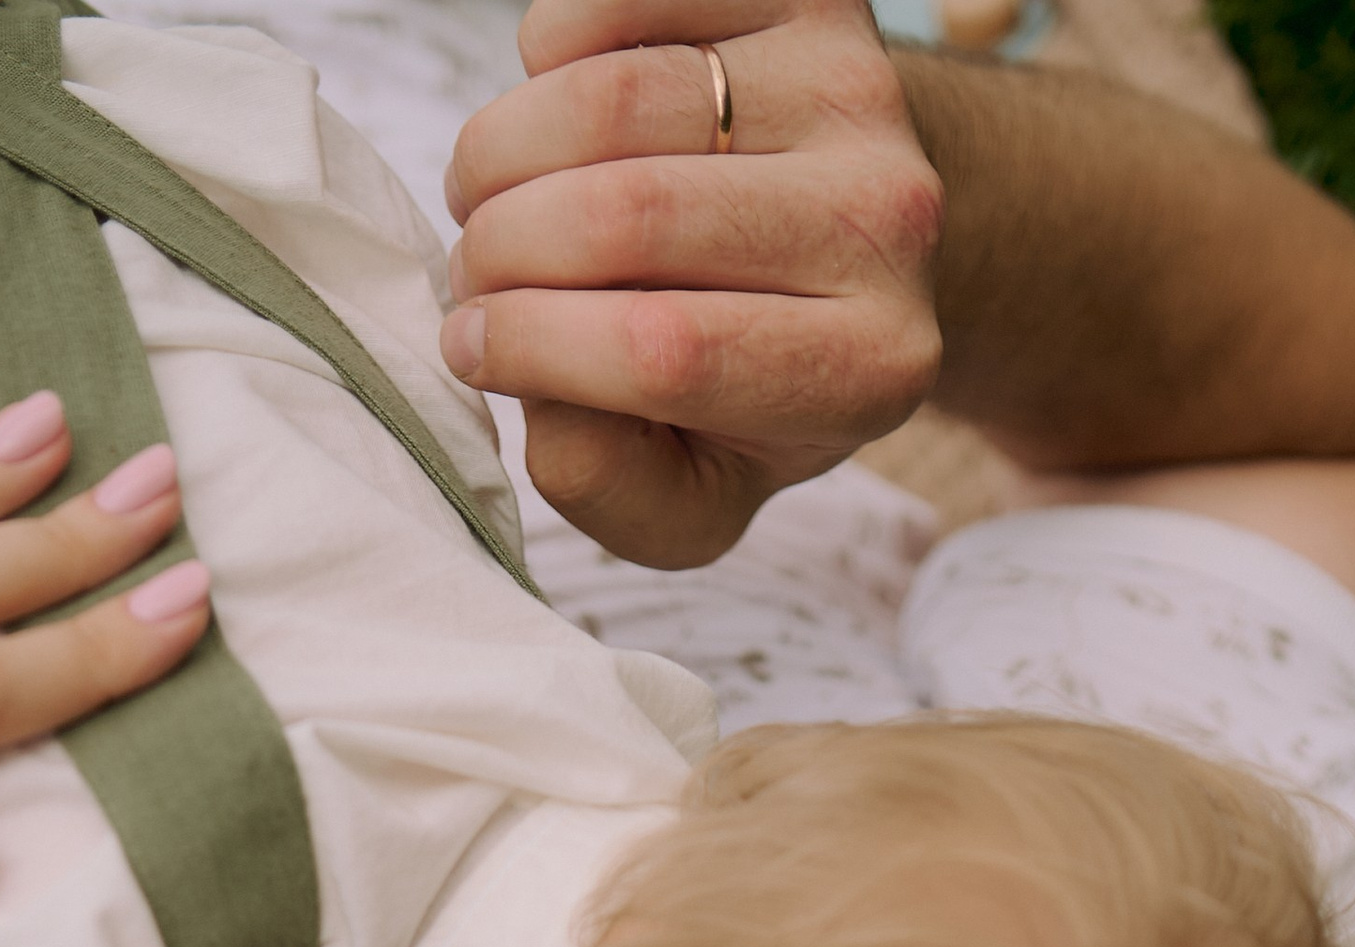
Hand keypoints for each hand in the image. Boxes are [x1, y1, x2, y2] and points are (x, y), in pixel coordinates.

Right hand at [441, 0, 940, 568]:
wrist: (846, 249)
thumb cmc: (746, 386)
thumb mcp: (692, 494)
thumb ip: (611, 485)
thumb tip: (535, 385)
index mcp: (865, 369)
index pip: (669, 353)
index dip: (534, 347)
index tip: (469, 345)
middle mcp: (886, 222)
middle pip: (632, 213)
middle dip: (502, 247)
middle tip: (471, 272)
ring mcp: (855, 91)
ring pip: (618, 96)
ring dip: (502, 147)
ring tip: (486, 195)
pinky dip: (550, 45)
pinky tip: (550, 105)